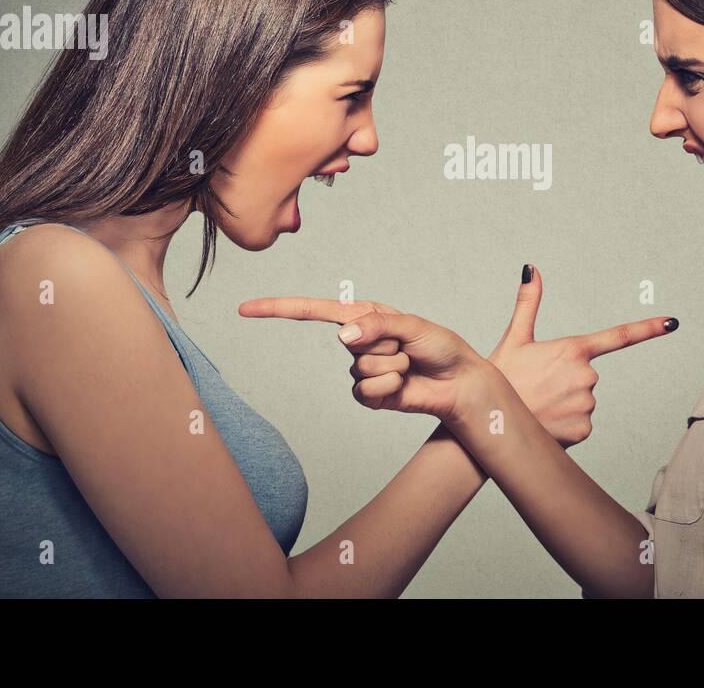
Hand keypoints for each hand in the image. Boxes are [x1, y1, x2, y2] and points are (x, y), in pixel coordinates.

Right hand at [238, 296, 488, 423]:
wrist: (458, 382)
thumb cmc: (440, 346)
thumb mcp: (413, 326)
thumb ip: (377, 326)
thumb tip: (341, 337)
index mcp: (364, 316)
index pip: (313, 311)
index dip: (278, 309)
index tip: (246, 309)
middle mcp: (358, 341)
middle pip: (352, 344)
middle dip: (389, 345)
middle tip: (410, 348)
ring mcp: (360, 369)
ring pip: (362, 369)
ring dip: (394, 368)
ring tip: (410, 366)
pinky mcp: (368, 394)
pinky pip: (365, 392)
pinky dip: (389, 387)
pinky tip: (403, 386)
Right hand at [487, 264, 678, 445]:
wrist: (488, 422)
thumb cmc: (500, 378)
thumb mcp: (514, 338)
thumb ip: (528, 302)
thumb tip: (531, 268)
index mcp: (573, 349)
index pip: (619, 337)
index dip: (648, 328)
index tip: (672, 322)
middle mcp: (586, 375)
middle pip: (587, 375)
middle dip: (566, 381)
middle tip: (538, 386)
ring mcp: (586, 403)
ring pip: (583, 400)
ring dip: (564, 403)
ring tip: (538, 405)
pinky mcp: (584, 429)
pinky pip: (581, 423)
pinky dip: (565, 424)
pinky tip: (545, 421)